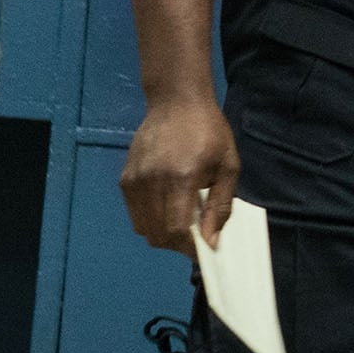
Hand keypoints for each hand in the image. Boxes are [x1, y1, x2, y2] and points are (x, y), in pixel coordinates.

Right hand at [120, 96, 239, 254]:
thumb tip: (211, 241)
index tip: (205, 250)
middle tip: (195, 239)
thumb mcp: (228, 166)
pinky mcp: (125, 179)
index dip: (190, 247)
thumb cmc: (209, 131)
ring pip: (142, 228)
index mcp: (181, 178)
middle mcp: (152, 182)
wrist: (176, 102)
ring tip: (182, 224)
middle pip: (157, 234)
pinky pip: (134, 213)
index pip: (176, 229)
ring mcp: (134, 181)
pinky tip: (167, 208)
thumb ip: (220, 206)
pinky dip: (150, 220)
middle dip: (177, 244)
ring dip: (162, 234)